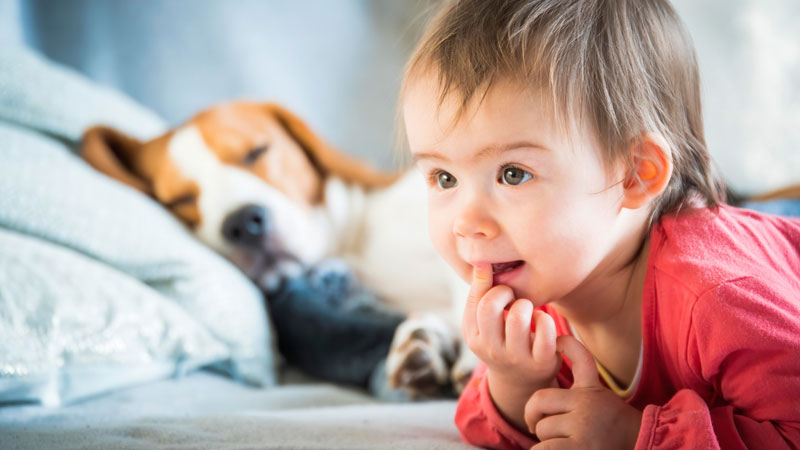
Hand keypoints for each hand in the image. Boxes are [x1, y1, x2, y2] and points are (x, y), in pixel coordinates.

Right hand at [462, 264, 560, 430]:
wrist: (522, 381)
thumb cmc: (500, 340)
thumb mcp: (482, 323)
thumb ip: (479, 293)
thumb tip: (482, 260)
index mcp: (473, 337)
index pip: (477, 301)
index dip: (492, 287)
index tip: (500, 290)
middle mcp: (491, 350)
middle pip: (491, 306)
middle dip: (505, 292)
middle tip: (512, 297)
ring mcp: (516, 358)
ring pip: (518, 315)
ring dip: (526, 304)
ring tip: (527, 309)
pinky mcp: (542, 362)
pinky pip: (545, 328)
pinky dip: (545, 318)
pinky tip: (541, 321)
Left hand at [526, 335, 641, 449]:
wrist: (639, 446)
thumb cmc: (610, 426)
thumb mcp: (598, 395)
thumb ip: (581, 375)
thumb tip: (558, 341)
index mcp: (590, 391)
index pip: (581, 359)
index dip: (568, 346)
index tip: (559, 340)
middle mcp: (587, 405)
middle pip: (539, 401)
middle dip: (534, 417)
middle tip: (536, 426)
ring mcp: (584, 428)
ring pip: (541, 429)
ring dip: (545, 441)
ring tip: (563, 443)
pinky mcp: (580, 449)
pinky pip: (544, 449)